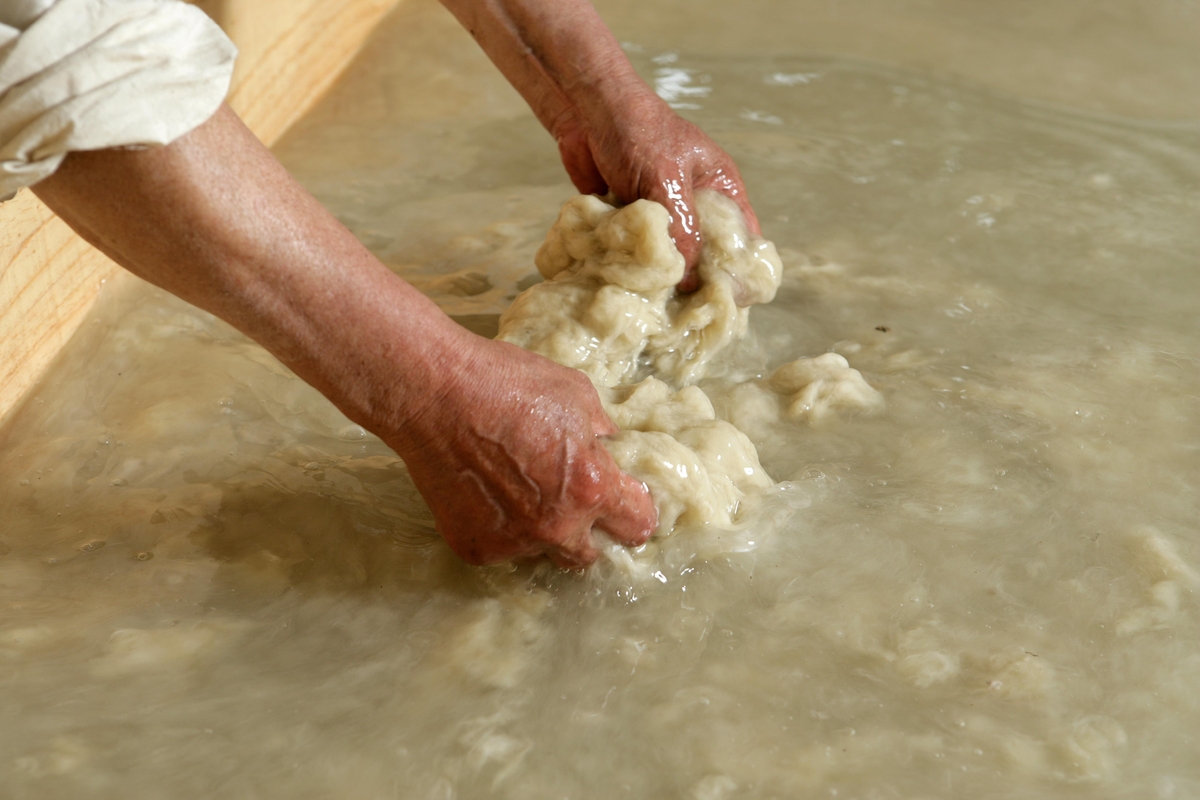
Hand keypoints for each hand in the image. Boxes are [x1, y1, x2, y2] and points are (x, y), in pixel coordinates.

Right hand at [386, 335, 656, 567]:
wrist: (434, 393)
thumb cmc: (507, 383)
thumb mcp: (576, 393)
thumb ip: (599, 431)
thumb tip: (607, 448)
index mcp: (591, 487)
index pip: (638, 525)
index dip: (635, 511)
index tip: (626, 502)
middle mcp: (557, 525)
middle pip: (590, 554)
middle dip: (587, 531)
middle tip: (569, 501)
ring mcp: (514, 542)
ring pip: (542, 551)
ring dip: (540, 530)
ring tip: (517, 490)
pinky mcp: (476, 547)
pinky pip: (500, 547)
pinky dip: (499, 526)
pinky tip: (484, 492)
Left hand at [552, 97, 760, 291]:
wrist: (585, 111)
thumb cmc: (637, 133)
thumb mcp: (667, 182)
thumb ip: (683, 230)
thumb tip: (689, 281)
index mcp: (719, 187)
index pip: (743, 236)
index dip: (742, 269)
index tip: (733, 302)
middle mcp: (694, 203)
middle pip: (705, 253)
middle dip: (698, 282)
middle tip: (689, 315)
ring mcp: (662, 213)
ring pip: (669, 256)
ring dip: (661, 279)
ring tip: (659, 310)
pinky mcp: (631, 220)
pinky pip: (637, 252)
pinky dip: (632, 268)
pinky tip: (630, 288)